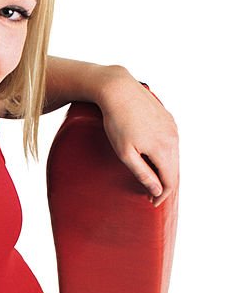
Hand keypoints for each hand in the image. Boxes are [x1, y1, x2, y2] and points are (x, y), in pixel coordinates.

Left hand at [97, 67, 178, 205]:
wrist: (119, 90)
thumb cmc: (117, 122)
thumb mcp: (125, 153)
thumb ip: (142, 173)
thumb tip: (157, 190)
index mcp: (164, 149)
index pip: (170, 181)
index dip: (161, 195)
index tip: (151, 203)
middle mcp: (173, 138)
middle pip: (174, 170)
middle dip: (164, 185)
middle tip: (151, 196)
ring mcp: (172, 127)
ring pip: (174, 156)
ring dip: (165, 170)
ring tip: (153, 179)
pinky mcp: (168, 119)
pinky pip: (172, 143)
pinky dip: (166, 156)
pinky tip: (155, 159)